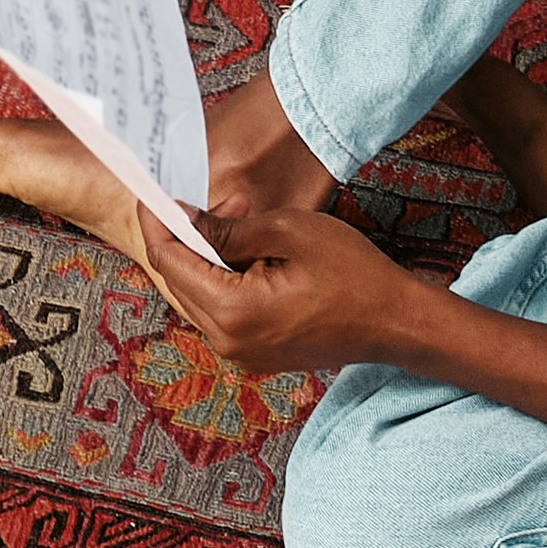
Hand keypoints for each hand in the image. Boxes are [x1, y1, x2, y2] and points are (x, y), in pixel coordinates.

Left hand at [134, 190, 412, 379]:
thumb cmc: (352, 273)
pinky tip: (249, 254)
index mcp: (233, 313)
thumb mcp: (287, 231)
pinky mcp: (256, 354)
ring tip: (239, 223)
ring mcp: (242, 354)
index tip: (150, 192)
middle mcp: (229, 342)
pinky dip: (224, 279)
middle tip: (210, 202)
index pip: (170, 262)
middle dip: (186, 238)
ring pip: (200, 296)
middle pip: (180, 282)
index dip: (156, 223)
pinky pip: (222, 311)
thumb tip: (184, 219)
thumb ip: (227, 229)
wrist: (396, 323)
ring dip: (207, 258)